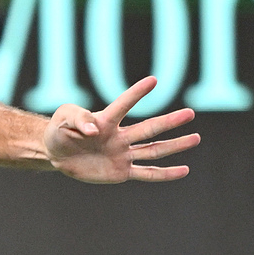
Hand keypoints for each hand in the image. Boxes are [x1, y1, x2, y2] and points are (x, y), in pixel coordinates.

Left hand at [44, 77, 198, 183]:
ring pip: (154, 150)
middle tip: (190, 113)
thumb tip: (93, 129)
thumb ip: (77, 119)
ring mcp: (122, 154)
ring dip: (175, 145)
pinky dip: (164, 174)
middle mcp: (119, 136)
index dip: (136, 94)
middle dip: (169, 122)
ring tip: (196, 138)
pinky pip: (146, 173)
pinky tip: (184, 170)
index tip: (153, 80)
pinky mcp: (121, 172)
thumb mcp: (62, 119)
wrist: (56, 154)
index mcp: (106, 121)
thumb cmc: (59, 130)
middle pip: (148, 129)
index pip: (123, 105)